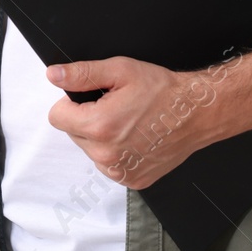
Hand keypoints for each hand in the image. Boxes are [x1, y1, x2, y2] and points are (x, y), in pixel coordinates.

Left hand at [44, 56, 220, 188]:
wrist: (197, 113)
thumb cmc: (162, 91)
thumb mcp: (120, 70)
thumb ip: (82, 74)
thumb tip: (54, 75)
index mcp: (99, 126)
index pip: (57, 117)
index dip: (71, 103)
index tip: (91, 98)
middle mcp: (107, 155)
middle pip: (73, 133)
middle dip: (87, 119)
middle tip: (114, 108)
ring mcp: (120, 171)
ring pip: (90, 150)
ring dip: (100, 137)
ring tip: (127, 122)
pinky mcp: (133, 180)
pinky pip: (108, 165)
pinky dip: (116, 152)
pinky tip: (134, 138)